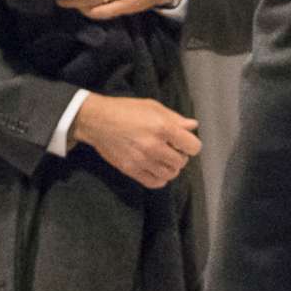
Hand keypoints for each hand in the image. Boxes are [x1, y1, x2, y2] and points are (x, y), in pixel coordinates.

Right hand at [73, 93, 200, 188]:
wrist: (97, 120)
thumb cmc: (126, 110)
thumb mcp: (153, 107)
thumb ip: (175, 118)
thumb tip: (193, 126)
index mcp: (163, 128)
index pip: (192, 147)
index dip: (191, 144)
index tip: (184, 142)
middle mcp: (154, 146)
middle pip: (181, 162)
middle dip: (180, 156)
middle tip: (172, 149)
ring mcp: (142, 160)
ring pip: (169, 174)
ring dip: (170, 168)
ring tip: (164, 159)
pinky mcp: (130, 169)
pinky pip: (154, 183)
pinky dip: (160, 179)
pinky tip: (156, 168)